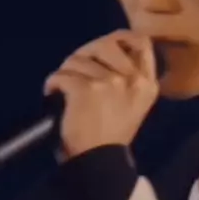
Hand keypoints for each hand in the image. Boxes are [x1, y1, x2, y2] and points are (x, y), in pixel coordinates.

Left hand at [43, 30, 158, 158]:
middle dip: (87, 52)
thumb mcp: (133, 104)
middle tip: (76, 67)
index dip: (121, 38)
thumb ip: (128, 78)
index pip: (142, 42)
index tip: (105, 47)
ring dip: (66, 72)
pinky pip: (61, 75)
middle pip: (106, 43)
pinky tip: (51, 94)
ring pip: (79, 59)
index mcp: (147, 84)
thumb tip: (106, 49)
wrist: (98, 161)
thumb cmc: (112, 136)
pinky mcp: (85, 89)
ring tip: (63, 87)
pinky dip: (52, 84)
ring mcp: (109, 82)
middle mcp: (131, 79)